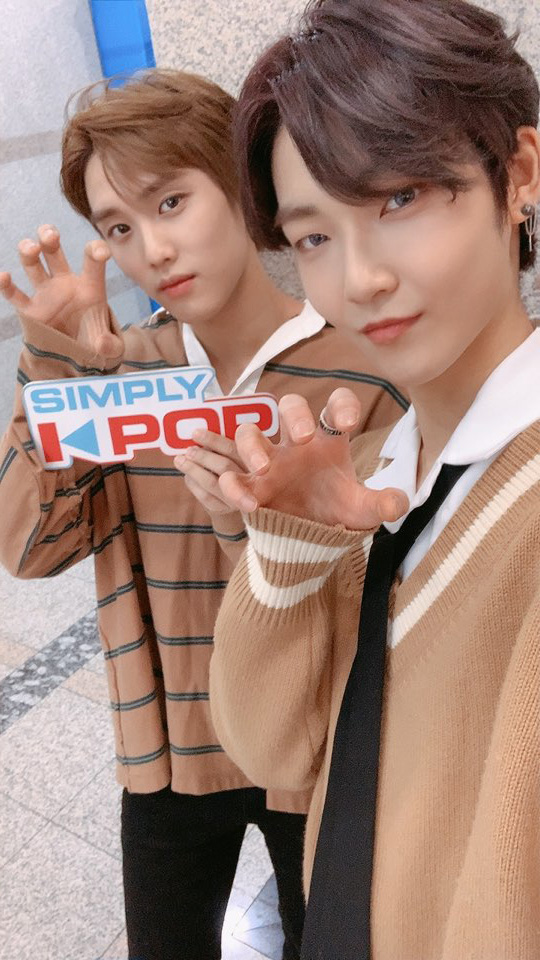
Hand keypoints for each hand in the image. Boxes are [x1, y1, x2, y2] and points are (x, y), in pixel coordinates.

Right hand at [0, 225, 123, 362]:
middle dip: (49, 238)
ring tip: (31, 248)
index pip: (93, 262)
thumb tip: (102, 344)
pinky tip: (3, 277)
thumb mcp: (110, 348)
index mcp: (90, 287)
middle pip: (54, 253)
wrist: (78, 356)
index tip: (100, 251)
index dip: (96, 251)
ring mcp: (46, 295)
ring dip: (29, 251)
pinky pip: (15, 295)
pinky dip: (6, 286)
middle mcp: (65, 284)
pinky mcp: (31, 311)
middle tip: (50, 234)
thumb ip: (110, 345)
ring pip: (33, 265)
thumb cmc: (97, 343)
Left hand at [174, 429, 245, 515]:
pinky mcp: (224, 509)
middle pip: (224, 466)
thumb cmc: (238, 466)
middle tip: (188, 450)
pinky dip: (193, 484)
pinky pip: (205, 496)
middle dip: (203, 457)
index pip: (234, 448)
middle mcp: (253, 481)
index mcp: (257, 461)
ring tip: (180, 460)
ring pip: (212, 482)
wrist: (243, 499)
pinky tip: (187, 475)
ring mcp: (238, 499)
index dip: (214, 441)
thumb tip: (198, 433)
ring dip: (193, 470)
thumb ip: (226, 444)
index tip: (196, 433)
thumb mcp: (241, 452)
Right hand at [219, 389, 408, 530]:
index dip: (341, 405)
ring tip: (263, 469)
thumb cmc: (335, 512)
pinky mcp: (247, 485)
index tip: (348, 422)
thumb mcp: (361, 511)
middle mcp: (296, 444)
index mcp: (328, 442)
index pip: (334, 408)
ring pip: (249, 432)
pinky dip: (235, 488)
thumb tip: (398, 503)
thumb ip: (380, 505)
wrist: (309, 541)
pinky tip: (252, 505)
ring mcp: (268, 462)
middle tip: (303, 436)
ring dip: (253, 445)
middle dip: (295, 415)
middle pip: (289, 406)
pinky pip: (231, 477)